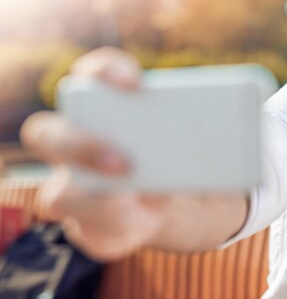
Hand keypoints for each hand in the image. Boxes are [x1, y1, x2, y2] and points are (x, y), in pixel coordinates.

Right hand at [20, 46, 164, 260]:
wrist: (161, 198)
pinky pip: (85, 232)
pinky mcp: (81, 224)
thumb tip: (225, 114)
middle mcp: (67, 142)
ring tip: (130, 198)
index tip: (135, 82)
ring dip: (94, 201)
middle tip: (122, 161)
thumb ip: (185, 126)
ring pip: (56, 195)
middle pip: (44, 133)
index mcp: (94, 105)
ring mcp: (67, 187)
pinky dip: (112, 224)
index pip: (90, 75)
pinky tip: (138, 219)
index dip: (105, 72)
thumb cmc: (165, 155)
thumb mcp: (179, 139)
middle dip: (81, 146)